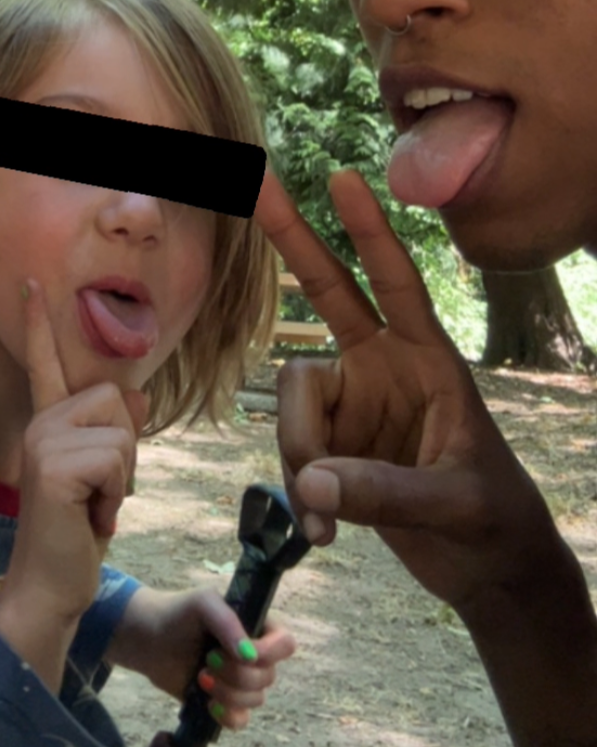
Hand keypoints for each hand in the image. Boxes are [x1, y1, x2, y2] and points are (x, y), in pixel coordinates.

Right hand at [0, 280, 149, 626]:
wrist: (51, 587)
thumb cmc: (77, 533)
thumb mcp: (105, 479)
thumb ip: (115, 435)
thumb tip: (136, 391)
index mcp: (47, 422)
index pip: (45, 364)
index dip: (40, 324)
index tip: (32, 284)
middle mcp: (39, 424)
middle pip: (113, 400)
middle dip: (125, 450)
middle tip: (100, 493)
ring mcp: (42, 441)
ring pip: (120, 433)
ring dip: (122, 479)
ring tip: (94, 507)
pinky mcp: (53, 466)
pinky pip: (115, 460)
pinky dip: (116, 495)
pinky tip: (91, 518)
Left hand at [110, 586, 295, 730]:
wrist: (147, 638)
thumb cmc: (177, 612)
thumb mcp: (202, 602)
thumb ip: (228, 622)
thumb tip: (251, 656)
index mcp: (255, 625)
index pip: (285, 644)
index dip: (270, 653)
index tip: (243, 653)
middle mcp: (253, 653)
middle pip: (269, 676)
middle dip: (238, 673)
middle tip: (208, 659)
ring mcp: (239, 679)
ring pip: (257, 699)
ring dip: (229, 692)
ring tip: (201, 676)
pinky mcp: (224, 701)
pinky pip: (243, 720)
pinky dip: (229, 716)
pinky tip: (209, 703)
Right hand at [255, 168, 559, 609]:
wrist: (483, 569)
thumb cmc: (492, 522)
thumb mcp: (455, 503)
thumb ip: (383, 492)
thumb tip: (308, 484)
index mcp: (429, 360)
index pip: (396, 283)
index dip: (369, 231)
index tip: (342, 177)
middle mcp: (382, 368)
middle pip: (328, 291)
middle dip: (293, 238)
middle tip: (255, 184)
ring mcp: (350, 404)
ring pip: (294, 398)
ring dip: (298, 452)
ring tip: (325, 517)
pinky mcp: (328, 444)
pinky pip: (290, 449)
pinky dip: (299, 491)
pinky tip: (321, 534)